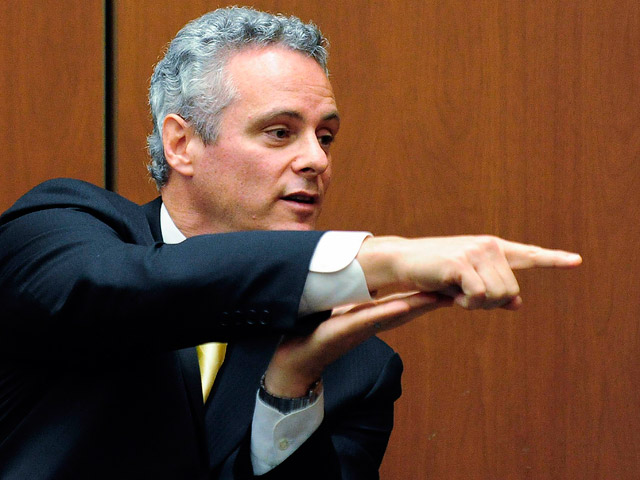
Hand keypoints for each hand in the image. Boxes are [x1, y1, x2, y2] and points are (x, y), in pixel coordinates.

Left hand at [263, 292, 451, 397]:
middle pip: (411, 308)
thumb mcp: (350, 315)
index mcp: (376, 317)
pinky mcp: (346, 329)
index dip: (432, 293)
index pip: (409, 302)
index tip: (453, 281)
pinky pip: (369, 318)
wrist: (299, 357)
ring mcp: (363, 327)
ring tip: (441, 295)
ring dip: (418, 305)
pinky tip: (404, 305)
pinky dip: (387, 311)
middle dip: (435, 297)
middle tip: (461, 286)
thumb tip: (378, 289)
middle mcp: (374, 322)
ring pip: (396, 314)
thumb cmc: (324, 335)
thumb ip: (366, 304)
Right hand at [356, 235, 581, 309]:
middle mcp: (488, 247)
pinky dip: (466, 304)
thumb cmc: (434, 272)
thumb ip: (493, 290)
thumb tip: (517, 303)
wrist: (403, 260)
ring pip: (498, 295)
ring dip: (477, 305)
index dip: (553, 259)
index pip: (528, 254)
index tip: (576, 261)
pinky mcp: (460, 263)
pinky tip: (451, 294)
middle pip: (511, 290)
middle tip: (466, 298)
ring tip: (456, 293)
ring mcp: (475, 253)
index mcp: (492, 248)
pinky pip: (479, 296)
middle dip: (491, 303)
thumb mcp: (466, 282)